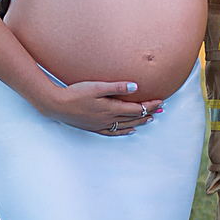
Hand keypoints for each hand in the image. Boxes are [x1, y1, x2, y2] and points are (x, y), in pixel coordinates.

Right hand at [39, 80, 163, 136]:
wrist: (57, 105)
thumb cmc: (76, 93)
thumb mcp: (97, 87)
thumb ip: (117, 87)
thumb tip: (136, 87)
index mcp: (111, 108)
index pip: (137, 108)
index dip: (150, 104)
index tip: (161, 101)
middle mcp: (109, 119)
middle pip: (134, 117)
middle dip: (149, 112)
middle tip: (162, 109)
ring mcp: (102, 125)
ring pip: (126, 125)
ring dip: (140, 122)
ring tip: (151, 119)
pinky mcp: (95, 128)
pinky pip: (114, 132)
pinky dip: (124, 132)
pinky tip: (130, 131)